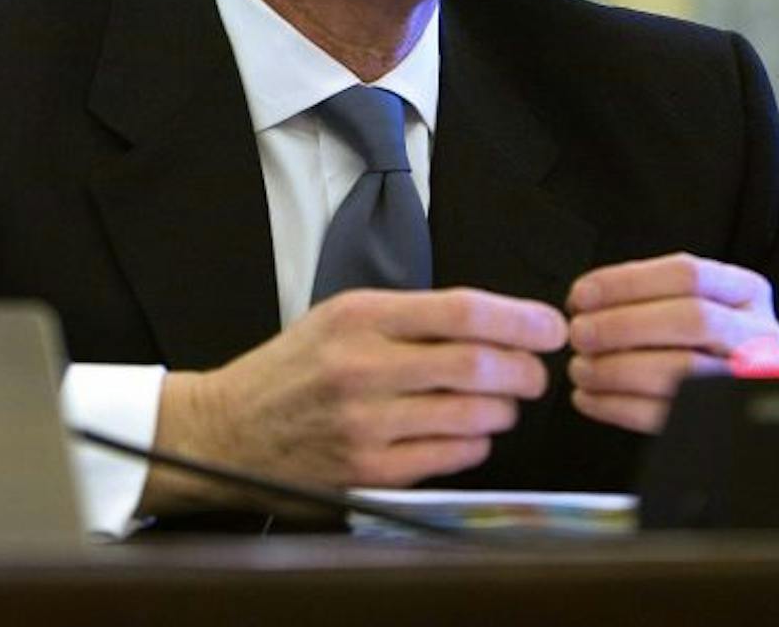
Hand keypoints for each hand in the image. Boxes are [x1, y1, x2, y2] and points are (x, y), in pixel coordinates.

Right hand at [142, 288, 565, 513]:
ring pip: (474, 414)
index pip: (463, 310)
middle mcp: (364, 368)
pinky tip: (465, 430)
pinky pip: (453, 455)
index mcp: (360, 317)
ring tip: (499, 402)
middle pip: (478, 364)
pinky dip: (475, 442)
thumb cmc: (291, 370)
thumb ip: (410, 317)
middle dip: (525, 370)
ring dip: (503, 409)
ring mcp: (367, 424)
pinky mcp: (370, 470)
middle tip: (535, 372)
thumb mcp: (339, 317)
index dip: (520, 319)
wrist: (228, 430)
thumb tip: (494, 322)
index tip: (550, 327)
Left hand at [565, 252, 778, 434]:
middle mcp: (755, 335)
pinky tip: (590, 397)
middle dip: (624, 325)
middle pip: (692, 320)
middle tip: (580, 332)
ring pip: (683, 372)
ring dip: (617, 370)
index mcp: (746, 293)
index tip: (582, 295)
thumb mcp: (686, 302)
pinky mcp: (716, 420)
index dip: (627, 283)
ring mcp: (741, 380)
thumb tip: (584, 300)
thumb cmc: (695, 339)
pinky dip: (617, 407)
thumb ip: (645, 294)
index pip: (688, 275)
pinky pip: (667, 416)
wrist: (723, 386)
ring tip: (581, 368)